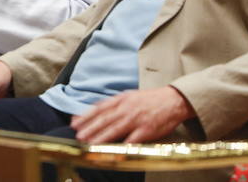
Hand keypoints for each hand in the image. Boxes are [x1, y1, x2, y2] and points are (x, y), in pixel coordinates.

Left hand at [71, 86, 194, 142]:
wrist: (173, 100)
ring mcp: (137, 119)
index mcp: (120, 100)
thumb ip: (112, 104)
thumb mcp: (127, 96)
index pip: (99, 108)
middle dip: (90, 128)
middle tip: (78, 136)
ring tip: (90, 144)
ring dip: (102, 137)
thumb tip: (94, 110)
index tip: (75, 124)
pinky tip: (116, 150)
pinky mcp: (148, 130)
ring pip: (116, 129)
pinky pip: (134, 139)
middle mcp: (126, 109)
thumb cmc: (148, 100)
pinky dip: (124, 144)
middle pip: (105, 119)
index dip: (86, 116)